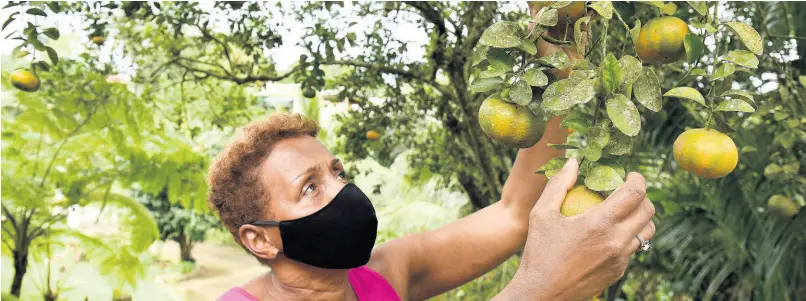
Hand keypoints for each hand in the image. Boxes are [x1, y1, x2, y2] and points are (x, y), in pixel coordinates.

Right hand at [493, 158, 655, 300]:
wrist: (542, 293)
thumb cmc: (539, 251)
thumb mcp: (542, 214)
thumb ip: (559, 185)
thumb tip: (573, 163)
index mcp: (599, 223)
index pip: (635, 193)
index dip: (638, 179)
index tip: (631, 175)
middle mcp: (616, 241)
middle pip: (648, 211)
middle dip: (642, 196)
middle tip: (627, 191)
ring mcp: (621, 259)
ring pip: (647, 232)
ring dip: (640, 217)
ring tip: (622, 212)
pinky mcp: (618, 272)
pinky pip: (633, 249)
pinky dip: (628, 236)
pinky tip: (609, 234)